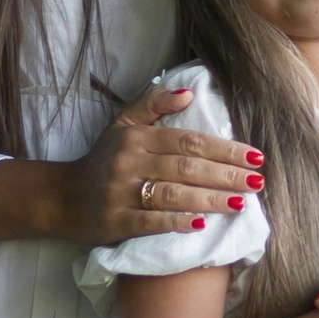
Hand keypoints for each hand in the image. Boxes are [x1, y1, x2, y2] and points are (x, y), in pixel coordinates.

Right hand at [63, 83, 263, 244]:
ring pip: (174, 194)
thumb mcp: (122, 125)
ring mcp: (121, 192)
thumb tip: (189, 93)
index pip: (188, 141)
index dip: (224, 149)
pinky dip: (177, 223)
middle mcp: (129, 162)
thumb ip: (154, 105)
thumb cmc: (101, 161)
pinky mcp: (115, 221)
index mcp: (136, 137)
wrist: (61, 198)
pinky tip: (202, 224)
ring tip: (241, 202)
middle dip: (226, 174)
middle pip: (187, 167)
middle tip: (257, 181)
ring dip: (212, 199)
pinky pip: (151, 222)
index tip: (254, 157)